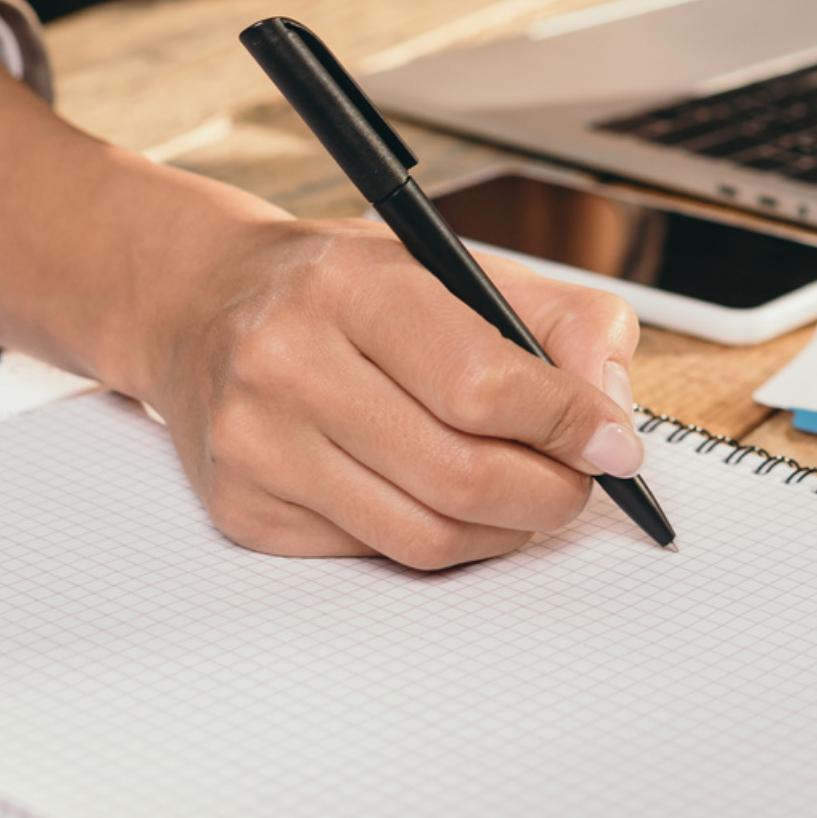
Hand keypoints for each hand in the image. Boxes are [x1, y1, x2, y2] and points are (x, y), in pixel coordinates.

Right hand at [150, 215, 644, 567]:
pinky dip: (439, 540)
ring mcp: (258, 444)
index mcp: (354, 285)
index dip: (565, 421)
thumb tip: (611, 410)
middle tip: (582, 481)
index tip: (613, 442)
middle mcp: (291, 362)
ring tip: (529, 494)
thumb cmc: (346, 285)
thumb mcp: (457, 263)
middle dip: (549, 491)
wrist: (203, 303)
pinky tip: (452, 501)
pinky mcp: (244, 510)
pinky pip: (376, 555)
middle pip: (458, 473)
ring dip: (504, 528)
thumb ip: (560, 319)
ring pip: (423, 534)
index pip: (480, 379)